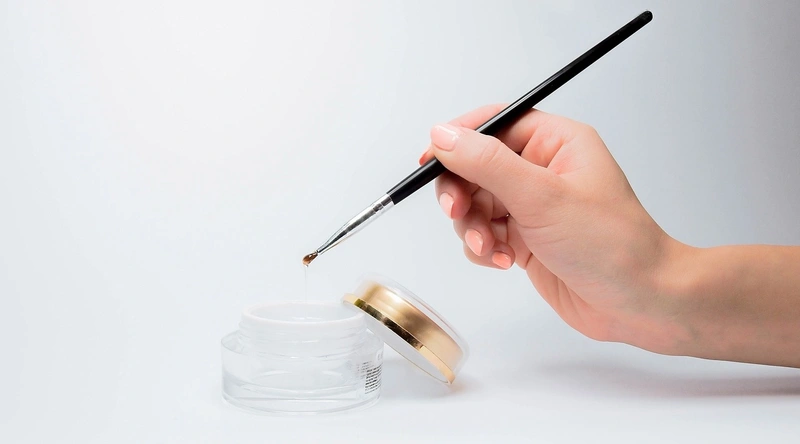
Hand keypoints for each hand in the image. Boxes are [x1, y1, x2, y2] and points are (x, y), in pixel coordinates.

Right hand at [421, 105, 683, 352]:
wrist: (640, 303)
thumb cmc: (612, 244)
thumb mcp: (542, 197)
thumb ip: (487, 164)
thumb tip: (443, 136)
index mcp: (556, 143)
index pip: (494, 124)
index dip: (458, 140)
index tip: (429, 162)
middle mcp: (543, 170)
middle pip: (476, 167)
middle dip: (462, 194)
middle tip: (457, 214)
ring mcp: (533, 206)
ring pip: (476, 204)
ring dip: (472, 227)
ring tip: (491, 248)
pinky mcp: (527, 238)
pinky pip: (485, 233)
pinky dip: (485, 248)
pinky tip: (505, 261)